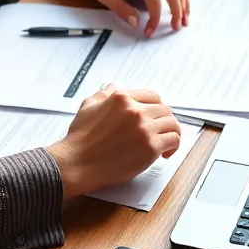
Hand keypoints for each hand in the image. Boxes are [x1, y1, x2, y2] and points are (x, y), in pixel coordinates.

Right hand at [46, 84, 180, 198]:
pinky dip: (173, 146)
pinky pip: (173, 140)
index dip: (156, 108)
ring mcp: (144, 128)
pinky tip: (165, 154)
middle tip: (160, 132)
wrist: (76, 163)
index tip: (156, 118)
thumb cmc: (79, 139)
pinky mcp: (150, 147)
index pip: (152, 96)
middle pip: (165, 110)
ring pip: (172, 124)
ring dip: (171, 133)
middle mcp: (135, 110)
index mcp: (122, 98)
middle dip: (164, 121)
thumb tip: (111, 86)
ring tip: (165, 144)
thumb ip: (103, 95)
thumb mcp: (87, 107)